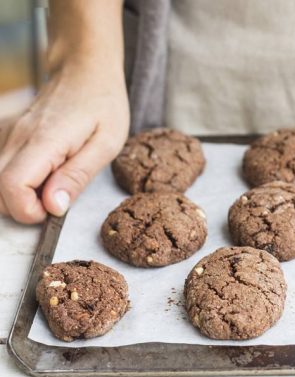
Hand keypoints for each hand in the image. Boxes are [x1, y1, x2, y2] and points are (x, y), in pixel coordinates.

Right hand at [0, 61, 128, 222]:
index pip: (11, 187)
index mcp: (44, 141)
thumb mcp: (106, 144)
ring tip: (50, 184)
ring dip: (17, 194)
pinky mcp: (6, 133)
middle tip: (54, 199)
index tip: (54, 209)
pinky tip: (41, 172)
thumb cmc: (103, 105)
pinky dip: (13, 179)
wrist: (85, 71)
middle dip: (21, 208)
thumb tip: (53, 207)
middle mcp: (16, 137)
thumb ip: (77, 177)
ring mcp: (7, 133)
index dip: (29, 210)